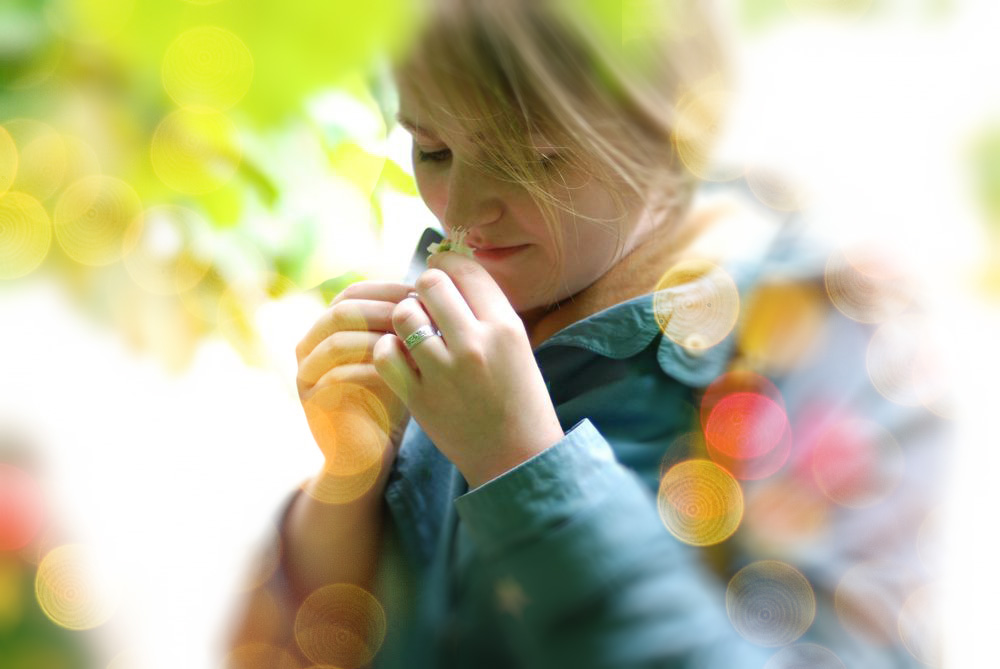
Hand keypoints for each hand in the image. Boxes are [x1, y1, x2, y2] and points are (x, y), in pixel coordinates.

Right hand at [296, 281, 416, 487]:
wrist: (369, 449)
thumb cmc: (392, 396)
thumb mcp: (401, 353)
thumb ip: (405, 324)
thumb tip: (434, 288)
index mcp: (330, 325)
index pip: (355, 291)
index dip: (389, 289)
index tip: (424, 296)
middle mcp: (311, 342)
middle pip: (342, 308)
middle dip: (384, 310)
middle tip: (419, 317)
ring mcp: (306, 370)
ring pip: (337, 339)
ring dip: (378, 338)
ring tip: (412, 344)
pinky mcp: (310, 400)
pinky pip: (335, 376)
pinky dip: (370, 371)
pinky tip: (400, 374)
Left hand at [371, 252, 564, 488]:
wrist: (516, 458)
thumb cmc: (519, 396)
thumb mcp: (517, 345)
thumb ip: (486, 309)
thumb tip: (452, 269)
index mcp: (506, 327)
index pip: (466, 270)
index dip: (447, 262)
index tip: (442, 270)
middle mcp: (475, 345)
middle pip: (430, 283)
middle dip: (424, 287)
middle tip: (427, 302)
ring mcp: (445, 372)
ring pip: (404, 315)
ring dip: (405, 317)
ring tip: (415, 331)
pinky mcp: (420, 398)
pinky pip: (386, 353)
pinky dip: (389, 349)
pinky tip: (402, 356)